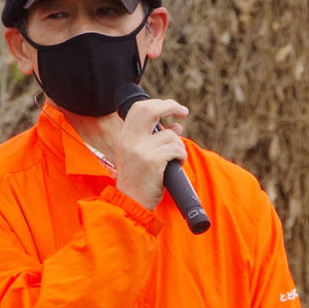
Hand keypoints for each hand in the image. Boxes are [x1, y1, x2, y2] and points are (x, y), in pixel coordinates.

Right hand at [111, 96, 187, 212]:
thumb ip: (154, 139)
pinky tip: (176, 165)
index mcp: (125, 137)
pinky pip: (176, 149)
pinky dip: (181, 156)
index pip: (139, 108)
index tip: (172, 107)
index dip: (158, 103)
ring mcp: (140, 150)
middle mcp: (130, 140)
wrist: (131, 204)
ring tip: (174, 159)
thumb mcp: (140, 156)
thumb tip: (176, 126)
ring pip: (171, 135)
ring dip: (179, 146)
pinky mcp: (152, 161)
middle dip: (171, 106)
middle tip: (183, 112)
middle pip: (151, 110)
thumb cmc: (138, 181)